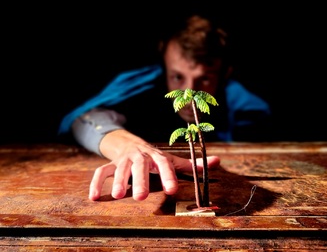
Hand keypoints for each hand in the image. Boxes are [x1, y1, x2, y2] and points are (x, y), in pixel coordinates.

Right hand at [88, 129, 219, 200]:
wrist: (131, 143)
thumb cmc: (155, 157)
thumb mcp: (172, 160)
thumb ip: (192, 165)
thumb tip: (217, 161)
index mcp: (157, 156)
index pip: (164, 164)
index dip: (168, 176)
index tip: (172, 190)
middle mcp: (140, 156)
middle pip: (139, 166)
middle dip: (139, 180)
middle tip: (140, 198)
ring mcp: (124, 160)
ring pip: (119, 168)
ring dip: (117, 181)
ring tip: (117, 196)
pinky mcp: (111, 164)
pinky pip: (100, 171)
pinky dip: (96, 183)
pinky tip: (95, 197)